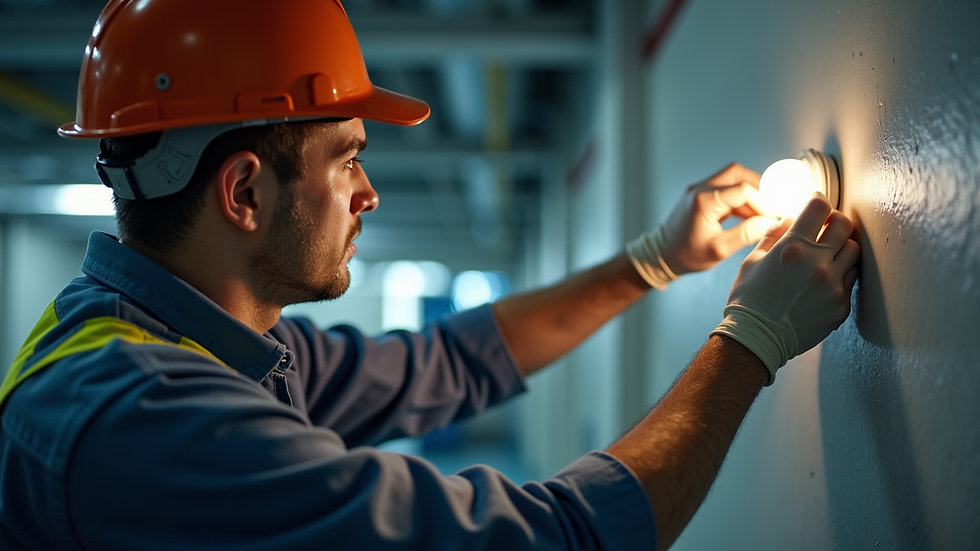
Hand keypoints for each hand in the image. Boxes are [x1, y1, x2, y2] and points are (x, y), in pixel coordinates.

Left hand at [627, 164, 778, 288]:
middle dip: (758, 188)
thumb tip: (770, 222)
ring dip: (749, 193)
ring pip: (732, 179)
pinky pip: (725, 188)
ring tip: (759, 214)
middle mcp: (700, 189)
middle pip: (737, 174)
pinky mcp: (700, 195)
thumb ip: (746, 234)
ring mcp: (698, 189)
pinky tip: (747, 216)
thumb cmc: (686, 255)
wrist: (661, 255)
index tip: (774, 215)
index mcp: (704, 201)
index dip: (763, 202)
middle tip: (770, 206)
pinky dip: (739, 198)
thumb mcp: (719, 249)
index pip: (743, 190)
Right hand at [711, 194, 860, 383]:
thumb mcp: (752, 261)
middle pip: (843, 224)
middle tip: (826, 226)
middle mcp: (817, 263)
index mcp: (792, 248)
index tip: (815, 204)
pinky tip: (825, 279)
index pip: (819, 207)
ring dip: (842, 245)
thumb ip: (773, 235)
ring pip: (854, 249)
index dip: (818, 201)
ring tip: (829, 252)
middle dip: (834, 220)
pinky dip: (841, 273)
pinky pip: (850, 279)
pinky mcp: (840, 305)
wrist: (757, 339)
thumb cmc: (749, 299)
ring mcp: (832, 285)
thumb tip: (790, 219)